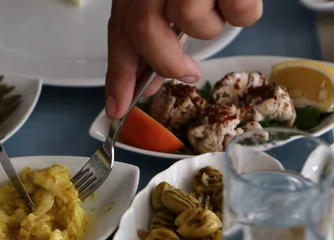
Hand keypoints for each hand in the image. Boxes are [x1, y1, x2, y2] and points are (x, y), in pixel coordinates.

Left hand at [105, 0, 262, 119]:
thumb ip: (154, 31)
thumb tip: (144, 82)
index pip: (118, 31)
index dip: (117, 75)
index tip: (115, 109)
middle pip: (144, 31)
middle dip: (166, 62)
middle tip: (186, 73)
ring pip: (193, 21)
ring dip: (210, 24)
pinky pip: (238, 14)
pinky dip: (242, 11)